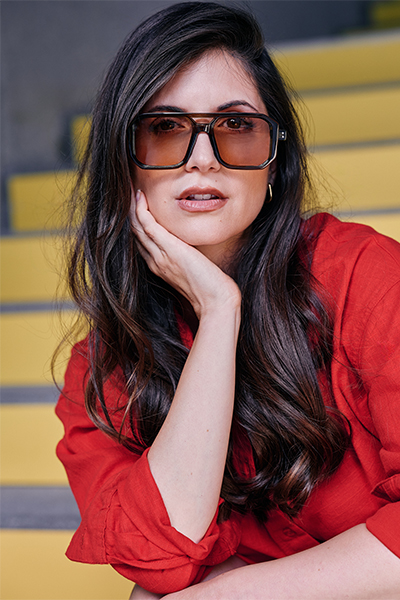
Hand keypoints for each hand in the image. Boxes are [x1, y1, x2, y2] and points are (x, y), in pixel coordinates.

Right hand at [130, 190, 240, 317]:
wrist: (216, 302)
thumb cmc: (211, 289)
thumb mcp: (195, 271)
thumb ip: (189, 259)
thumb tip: (194, 250)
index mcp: (160, 267)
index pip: (142, 242)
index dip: (137, 224)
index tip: (136, 207)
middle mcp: (155, 262)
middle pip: (135, 233)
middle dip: (129, 213)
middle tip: (126, 193)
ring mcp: (160, 256)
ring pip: (137, 228)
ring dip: (131, 208)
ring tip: (129, 190)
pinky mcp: (169, 250)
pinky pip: (148, 226)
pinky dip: (141, 211)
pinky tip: (140, 198)